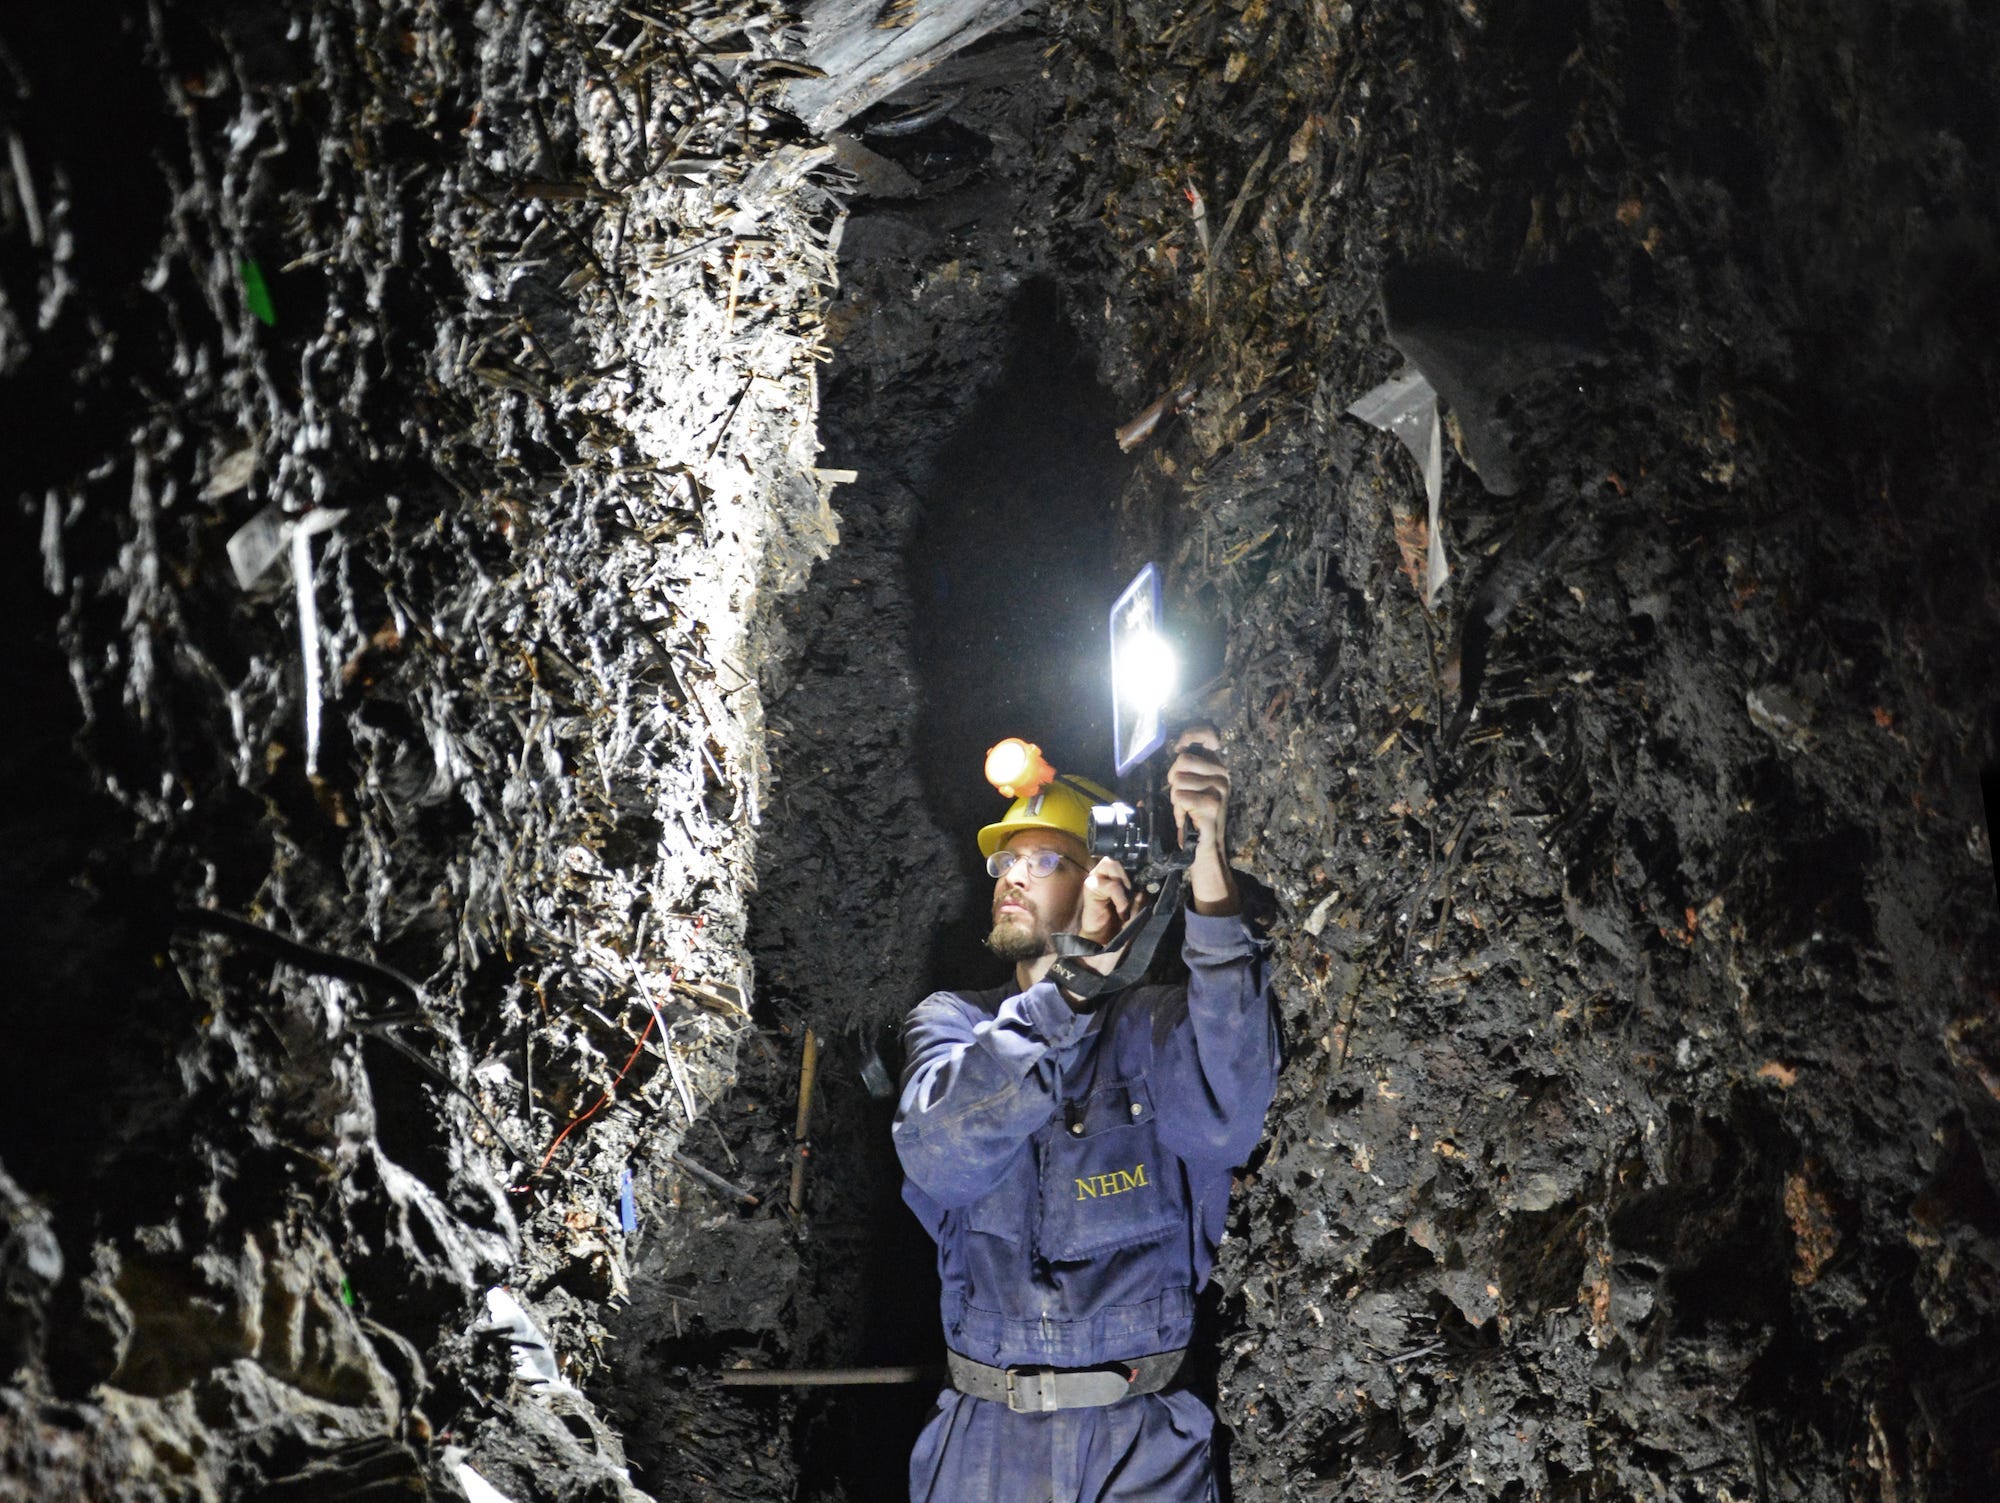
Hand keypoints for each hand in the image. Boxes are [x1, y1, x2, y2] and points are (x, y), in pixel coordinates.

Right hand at [1077, 857, 1137, 946]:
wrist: (1101, 950)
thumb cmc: (1119, 933)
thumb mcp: (1137, 916)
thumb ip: (1141, 902)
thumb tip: (1146, 889)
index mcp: (1119, 881)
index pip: (1130, 863)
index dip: (1140, 867)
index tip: (1150, 880)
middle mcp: (1106, 877)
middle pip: (1119, 858)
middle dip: (1131, 873)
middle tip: (1136, 893)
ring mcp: (1097, 881)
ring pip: (1111, 863)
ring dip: (1124, 881)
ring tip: (1127, 901)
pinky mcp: (1090, 889)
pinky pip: (1111, 885)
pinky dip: (1121, 897)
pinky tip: (1123, 912)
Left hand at [1166, 727, 1229, 851]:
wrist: (1206, 843)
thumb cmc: (1194, 812)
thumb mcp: (1189, 785)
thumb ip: (1185, 767)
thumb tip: (1178, 746)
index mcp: (1216, 765)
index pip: (1207, 734)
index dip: (1189, 735)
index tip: (1178, 749)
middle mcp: (1222, 773)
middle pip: (1183, 760)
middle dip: (1173, 779)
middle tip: (1178, 794)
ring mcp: (1220, 788)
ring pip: (1179, 780)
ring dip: (1175, 797)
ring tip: (1184, 807)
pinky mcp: (1213, 804)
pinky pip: (1181, 797)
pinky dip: (1178, 809)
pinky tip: (1187, 817)